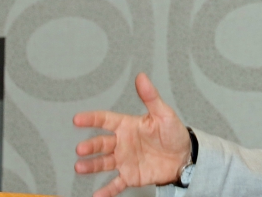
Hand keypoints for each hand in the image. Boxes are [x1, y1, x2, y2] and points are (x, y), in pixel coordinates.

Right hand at [74, 73, 190, 196]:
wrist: (184, 157)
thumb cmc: (173, 133)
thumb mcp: (164, 114)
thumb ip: (151, 97)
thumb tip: (142, 77)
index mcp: (128, 126)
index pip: (106, 120)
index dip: (92, 119)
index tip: (77, 119)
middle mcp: (122, 143)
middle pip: (101, 143)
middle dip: (90, 146)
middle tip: (81, 149)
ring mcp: (124, 160)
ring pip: (103, 163)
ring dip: (91, 165)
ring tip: (80, 167)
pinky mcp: (130, 176)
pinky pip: (116, 184)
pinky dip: (106, 190)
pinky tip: (97, 194)